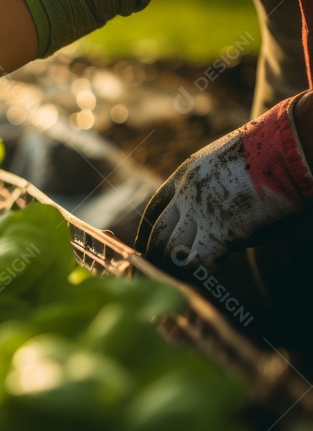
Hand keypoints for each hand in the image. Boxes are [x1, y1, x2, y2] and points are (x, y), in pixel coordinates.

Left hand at [137, 93, 312, 271]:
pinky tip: (204, 283)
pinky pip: (199, 262)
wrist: (285, 145)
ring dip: (175, 269)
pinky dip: (199, 276)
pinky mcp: (221, 230)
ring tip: (177, 285)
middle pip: (158, 233)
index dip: (148, 232)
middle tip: (156, 274)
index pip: (155, 209)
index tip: (144, 247)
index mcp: (184, 174)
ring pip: (172, 250)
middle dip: (155, 256)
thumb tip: (212, 219)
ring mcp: (199, 212)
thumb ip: (211, 192)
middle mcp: (185, 194)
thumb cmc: (267, 154)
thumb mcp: (225, 166)